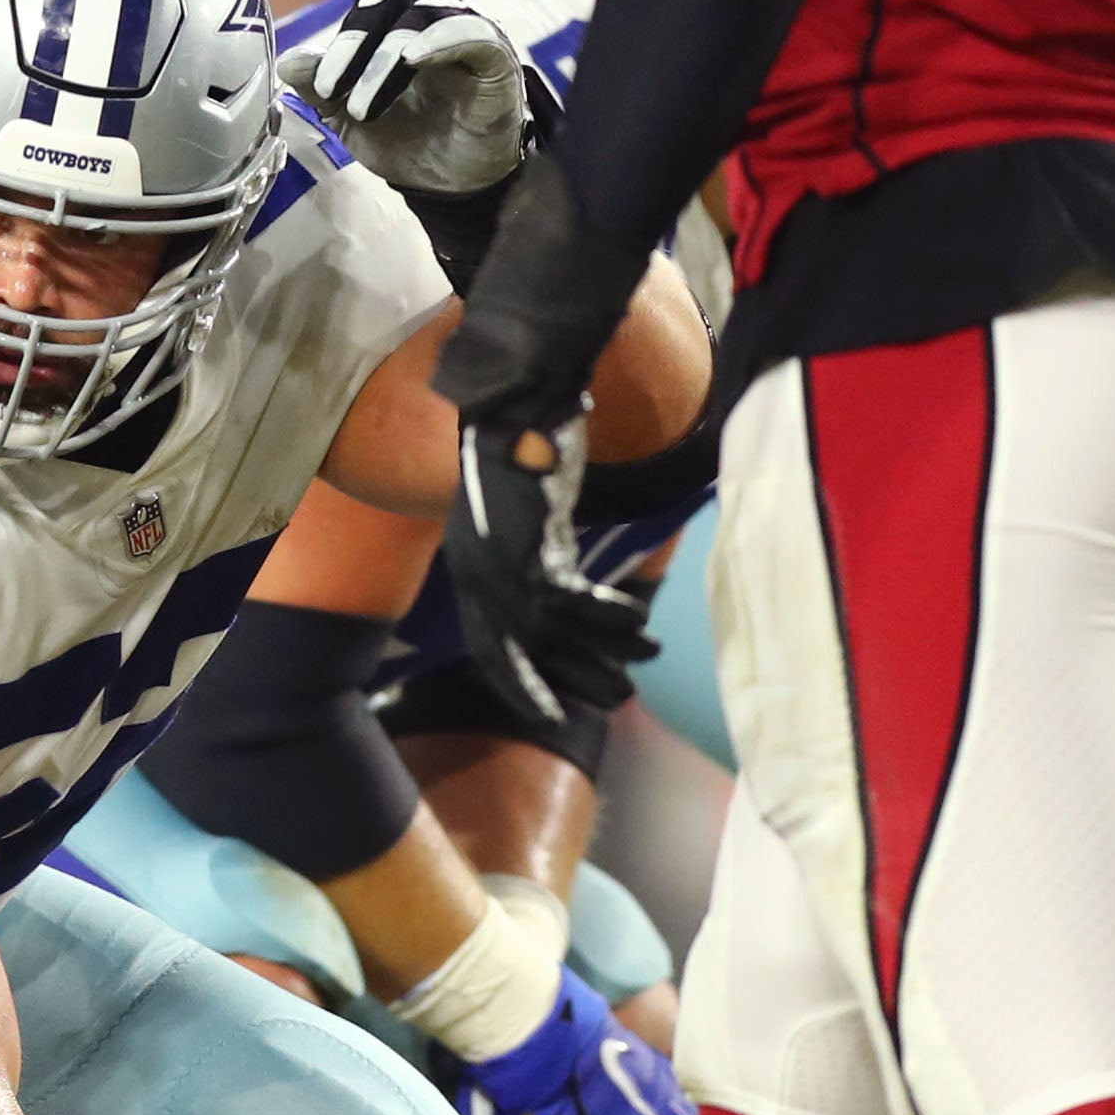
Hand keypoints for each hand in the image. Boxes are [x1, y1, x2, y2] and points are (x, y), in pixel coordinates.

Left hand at [275, 0, 537, 195]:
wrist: (452, 188)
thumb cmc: (406, 142)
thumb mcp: (348, 118)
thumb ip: (321, 88)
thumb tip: (288, 63)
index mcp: (398, 15)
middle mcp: (434, 9)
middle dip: (352, 38)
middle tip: (329, 86)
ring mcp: (468, 29)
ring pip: (417, 18)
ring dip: (380, 62)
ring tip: (359, 106)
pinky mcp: (495, 57)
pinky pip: (465, 34)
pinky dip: (433, 43)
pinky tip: (412, 61)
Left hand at [446, 399, 658, 724]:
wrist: (514, 400)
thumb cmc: (521, 452)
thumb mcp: (518, 518)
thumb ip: (532, 557)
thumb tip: (559, 594)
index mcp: (468, 571)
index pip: (485, 648)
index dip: (514, 684)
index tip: (545, 713)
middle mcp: (475, 574)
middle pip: (517, 652)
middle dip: (566, 680)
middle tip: (614, 699)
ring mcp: (498, 562)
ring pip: (553, 631)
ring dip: (604, 649)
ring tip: (647, 659)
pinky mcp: (529, 544)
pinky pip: (572, 599)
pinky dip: (607, 614)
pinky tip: (640, 620)